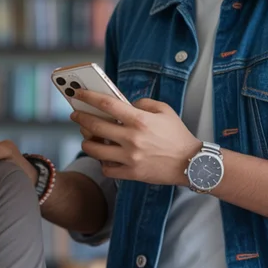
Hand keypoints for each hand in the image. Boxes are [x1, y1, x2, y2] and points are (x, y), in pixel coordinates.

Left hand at [70, 90, 201, 185]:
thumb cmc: (177, 135)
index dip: (88, 97)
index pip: (107, 104)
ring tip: (88, 138)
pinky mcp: (131, 174)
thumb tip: (125, 104)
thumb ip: (143, 103)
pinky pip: (106, 169)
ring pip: (94, 150)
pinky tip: (105, 157)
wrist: (191, 163)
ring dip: (87, 142)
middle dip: (80, 119)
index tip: (77, 94)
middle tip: (75, 116)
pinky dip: (102, 163)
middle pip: (95, 126)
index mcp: (140, 120)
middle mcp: (132, 138)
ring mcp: (130, 158)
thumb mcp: (165, 110)